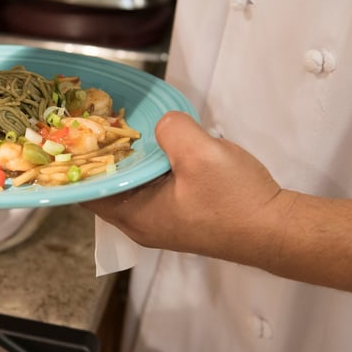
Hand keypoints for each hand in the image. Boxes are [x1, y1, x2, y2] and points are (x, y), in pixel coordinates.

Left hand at [83, 111, 288, 263]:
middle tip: (97, 122)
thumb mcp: (200, 154)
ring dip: (129, 160)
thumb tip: (164, 123)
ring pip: (131, 186)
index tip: (73, 133)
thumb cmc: (236, 200)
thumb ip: (172, 129)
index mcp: (135, 215)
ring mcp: (162, 222)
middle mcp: (142, 224)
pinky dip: (149, 167)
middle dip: (101, 156)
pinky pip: (152, 188)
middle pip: (107, 187)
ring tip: (124, 127)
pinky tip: (158, 144)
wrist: (278, 230)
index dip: (76, 162)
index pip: (86, 191)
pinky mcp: (181, 217)